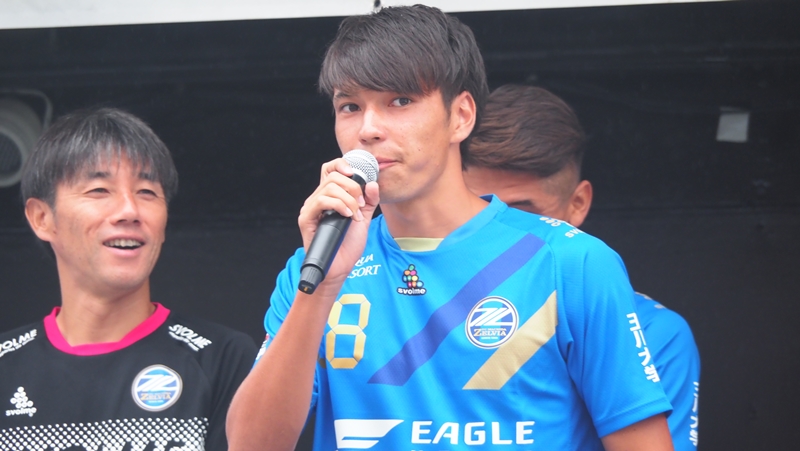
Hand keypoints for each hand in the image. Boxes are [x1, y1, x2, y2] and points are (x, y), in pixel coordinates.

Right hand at [297, 157, 379, 291]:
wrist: (340, 268)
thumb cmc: (348, 245)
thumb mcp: (363, 218)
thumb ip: (369, 201)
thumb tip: (372, 183)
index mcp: (329, 197)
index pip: (330, 169)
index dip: (341, 164)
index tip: (356, 174)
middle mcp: (317, 199)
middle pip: (333, 176)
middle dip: (353, 187)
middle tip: (361, 204)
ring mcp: (310, 209)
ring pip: (329, 187)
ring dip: (348, 199)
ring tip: (355, 215)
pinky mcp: (306, 219)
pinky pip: (321, 201)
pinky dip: (338, 205)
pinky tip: (347, 216)